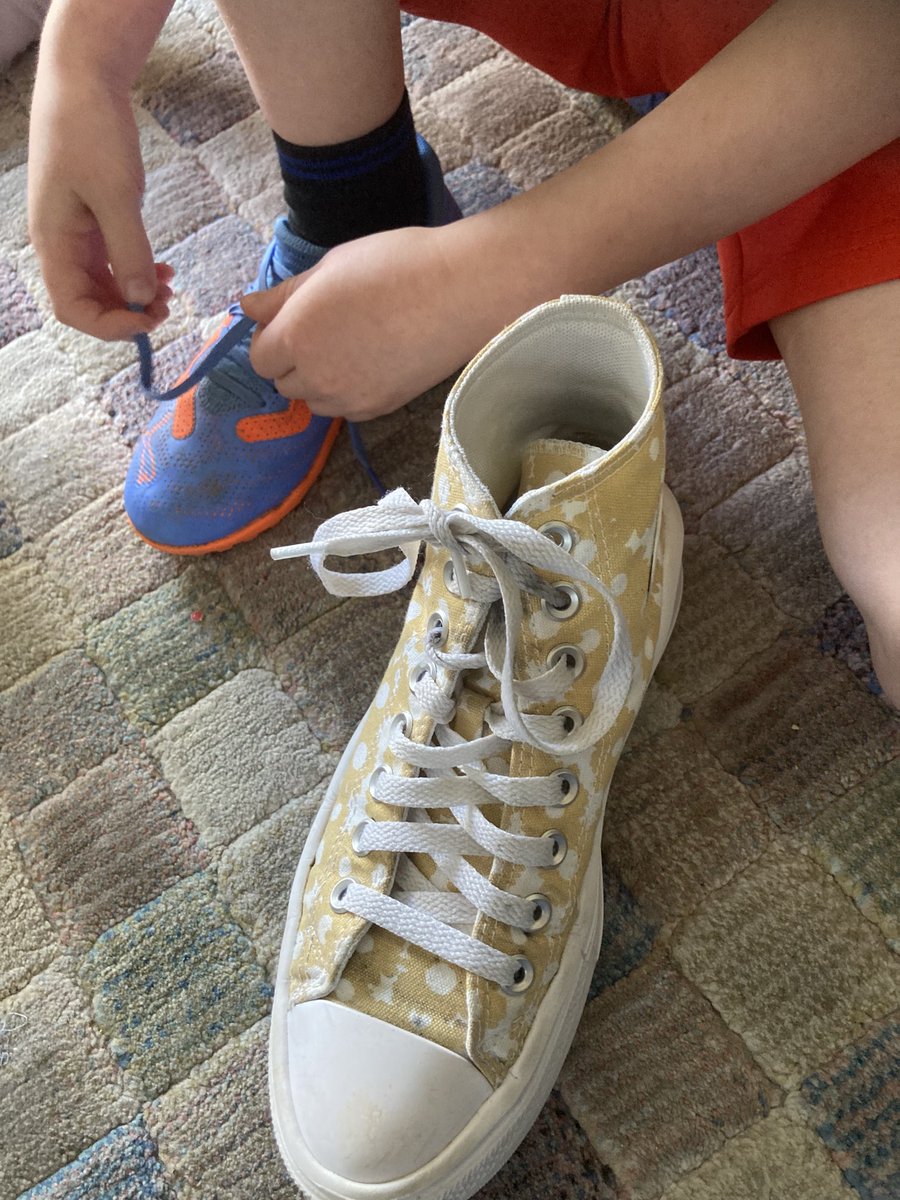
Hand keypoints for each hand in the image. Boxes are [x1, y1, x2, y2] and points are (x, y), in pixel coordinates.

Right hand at [28, 72, 171, 340]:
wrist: (85, 81)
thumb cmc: (91, 132)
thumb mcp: (117, 196)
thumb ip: (129, 252)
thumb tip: (142, 301)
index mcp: (54, 242)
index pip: (73, 309)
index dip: (110, 326)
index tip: (150, 320)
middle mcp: (60, 244)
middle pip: (89, 302)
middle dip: (128, 313)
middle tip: (170, 306)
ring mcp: (76, 232)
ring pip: (104, 284)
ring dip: (136, 295)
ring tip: (171, 288)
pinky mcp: (94, 219)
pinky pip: (113, 261)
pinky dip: (138, 271)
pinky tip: (164, 269)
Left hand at [243, 225, 506, 421]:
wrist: (458, 293)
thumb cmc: (393, 265)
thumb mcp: (328, 267)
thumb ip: (282, 295)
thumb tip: (245, 306)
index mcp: (296, 337)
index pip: (259, 358)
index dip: (271, 339)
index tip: (293, 320)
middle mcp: (317, 376)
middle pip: (285, 385)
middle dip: (293, 361)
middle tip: (325, 329)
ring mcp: (350, 398)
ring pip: (316, 402)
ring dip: (320, 381)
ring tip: (351, 347)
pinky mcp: (381, 408)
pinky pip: (348, 410)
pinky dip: (350, 392)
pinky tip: (373, 361)